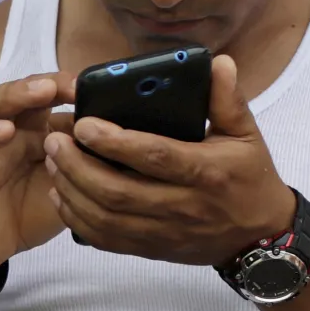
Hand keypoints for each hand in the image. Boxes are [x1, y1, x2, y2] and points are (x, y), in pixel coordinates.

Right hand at [0, 73, 77, 282]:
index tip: (98, 89)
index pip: (53, 96)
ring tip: (41, 92)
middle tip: (71, 85)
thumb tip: (126, 145)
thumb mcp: (70, 187)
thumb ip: (88, 165)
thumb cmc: (31, 211)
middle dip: (48, 82)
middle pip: (23, 90)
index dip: (72, 88)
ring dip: (17, 93)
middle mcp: (14, 129)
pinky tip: (3, 131)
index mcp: (40, 130)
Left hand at [43, 54, 295, 265]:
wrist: (258, 237)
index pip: (155, 156)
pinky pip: (106, 239)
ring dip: (71, 190)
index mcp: (206, 172)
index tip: (84, 124)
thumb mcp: (247, 135)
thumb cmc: (250, 178)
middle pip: (119, 191)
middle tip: (54, 140)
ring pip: (106, 218)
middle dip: (78, 166)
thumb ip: (227, 99)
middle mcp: (183, 206)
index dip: (116, 142)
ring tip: (51, 160)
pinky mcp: (151, 249)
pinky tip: (61, 195)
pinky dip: (77, 219)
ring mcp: (164, 232)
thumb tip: (218, 61)